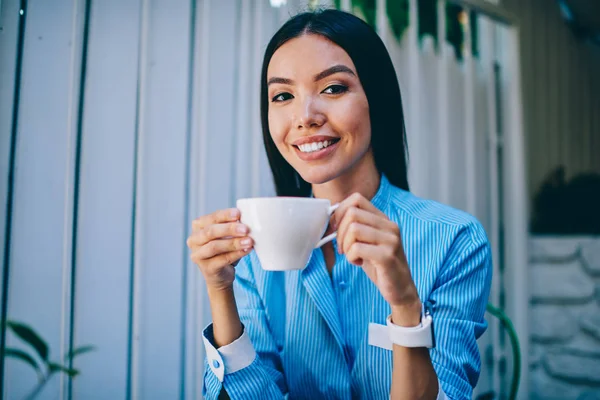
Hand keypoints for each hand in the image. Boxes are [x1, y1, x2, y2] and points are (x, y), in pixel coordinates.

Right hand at [187, 208, 253, 291]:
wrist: (221, 274)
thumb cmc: (224, 249)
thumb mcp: (227, 235)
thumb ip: (233, 226)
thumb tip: (248, 219)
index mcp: (198, 226)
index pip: (211, 218)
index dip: (225, 215)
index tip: (238, 214)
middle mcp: (194, 240)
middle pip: (210, 232)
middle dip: (229, 229)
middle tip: (245, 229)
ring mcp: (198, 255)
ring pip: (215, 246)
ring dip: (234, 243)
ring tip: (249, 241)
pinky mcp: (207, 268)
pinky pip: (222, 260)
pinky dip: (236, 254)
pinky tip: (246, 250)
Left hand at [332, 193, 420, 320]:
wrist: (400, 290)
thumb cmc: (380, 266)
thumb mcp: (367, 242)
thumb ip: (355, 227)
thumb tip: (331, 217)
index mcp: (383, 220)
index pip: (357, 199)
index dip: (340, 212)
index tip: (335, 228)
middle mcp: (389, 226)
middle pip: (352, 213)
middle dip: (339, 232)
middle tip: (342, 248)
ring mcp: (390, 240)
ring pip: (353, 229)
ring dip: (345, 246)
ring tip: (351, 256)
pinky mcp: (387, 256)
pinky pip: (357, 248)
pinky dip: (351, 257)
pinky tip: (358, 263)